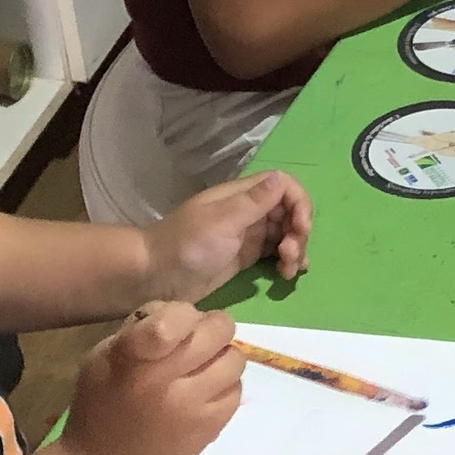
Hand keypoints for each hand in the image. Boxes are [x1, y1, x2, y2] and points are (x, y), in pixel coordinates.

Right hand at [60, 303, 242, 454]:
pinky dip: (225, 385)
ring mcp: (193, 407)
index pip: (173, 320)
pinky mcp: (212, 427)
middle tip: (194, 342)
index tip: (174, 324)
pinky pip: (237, 389)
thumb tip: (180, 313)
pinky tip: (204, 393)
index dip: (181, 313)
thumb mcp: (102, 358)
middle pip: (218, 330)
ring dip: (220, 356)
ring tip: (200, 369)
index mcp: (131, 360)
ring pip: (235, 358)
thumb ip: (140, 329)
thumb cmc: (102, 406)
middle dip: (209, 328)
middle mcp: (165, 382)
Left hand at [140, 171, 309, 297]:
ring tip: (287, 271)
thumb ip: (253, 202)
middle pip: (289, 211)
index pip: (284, 186)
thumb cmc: (187, 246)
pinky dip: (287, 260)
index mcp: (241, 196)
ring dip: (295, 248)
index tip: (300, 228)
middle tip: (290, 255)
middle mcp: (248, 212)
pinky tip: (288, 273)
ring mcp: (246, 235)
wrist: (153, 276)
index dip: (300, 203)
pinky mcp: (244, 257)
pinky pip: (274, 253)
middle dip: (299, 231)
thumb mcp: (222, 222)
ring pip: (285, 233)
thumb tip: (281, 178)